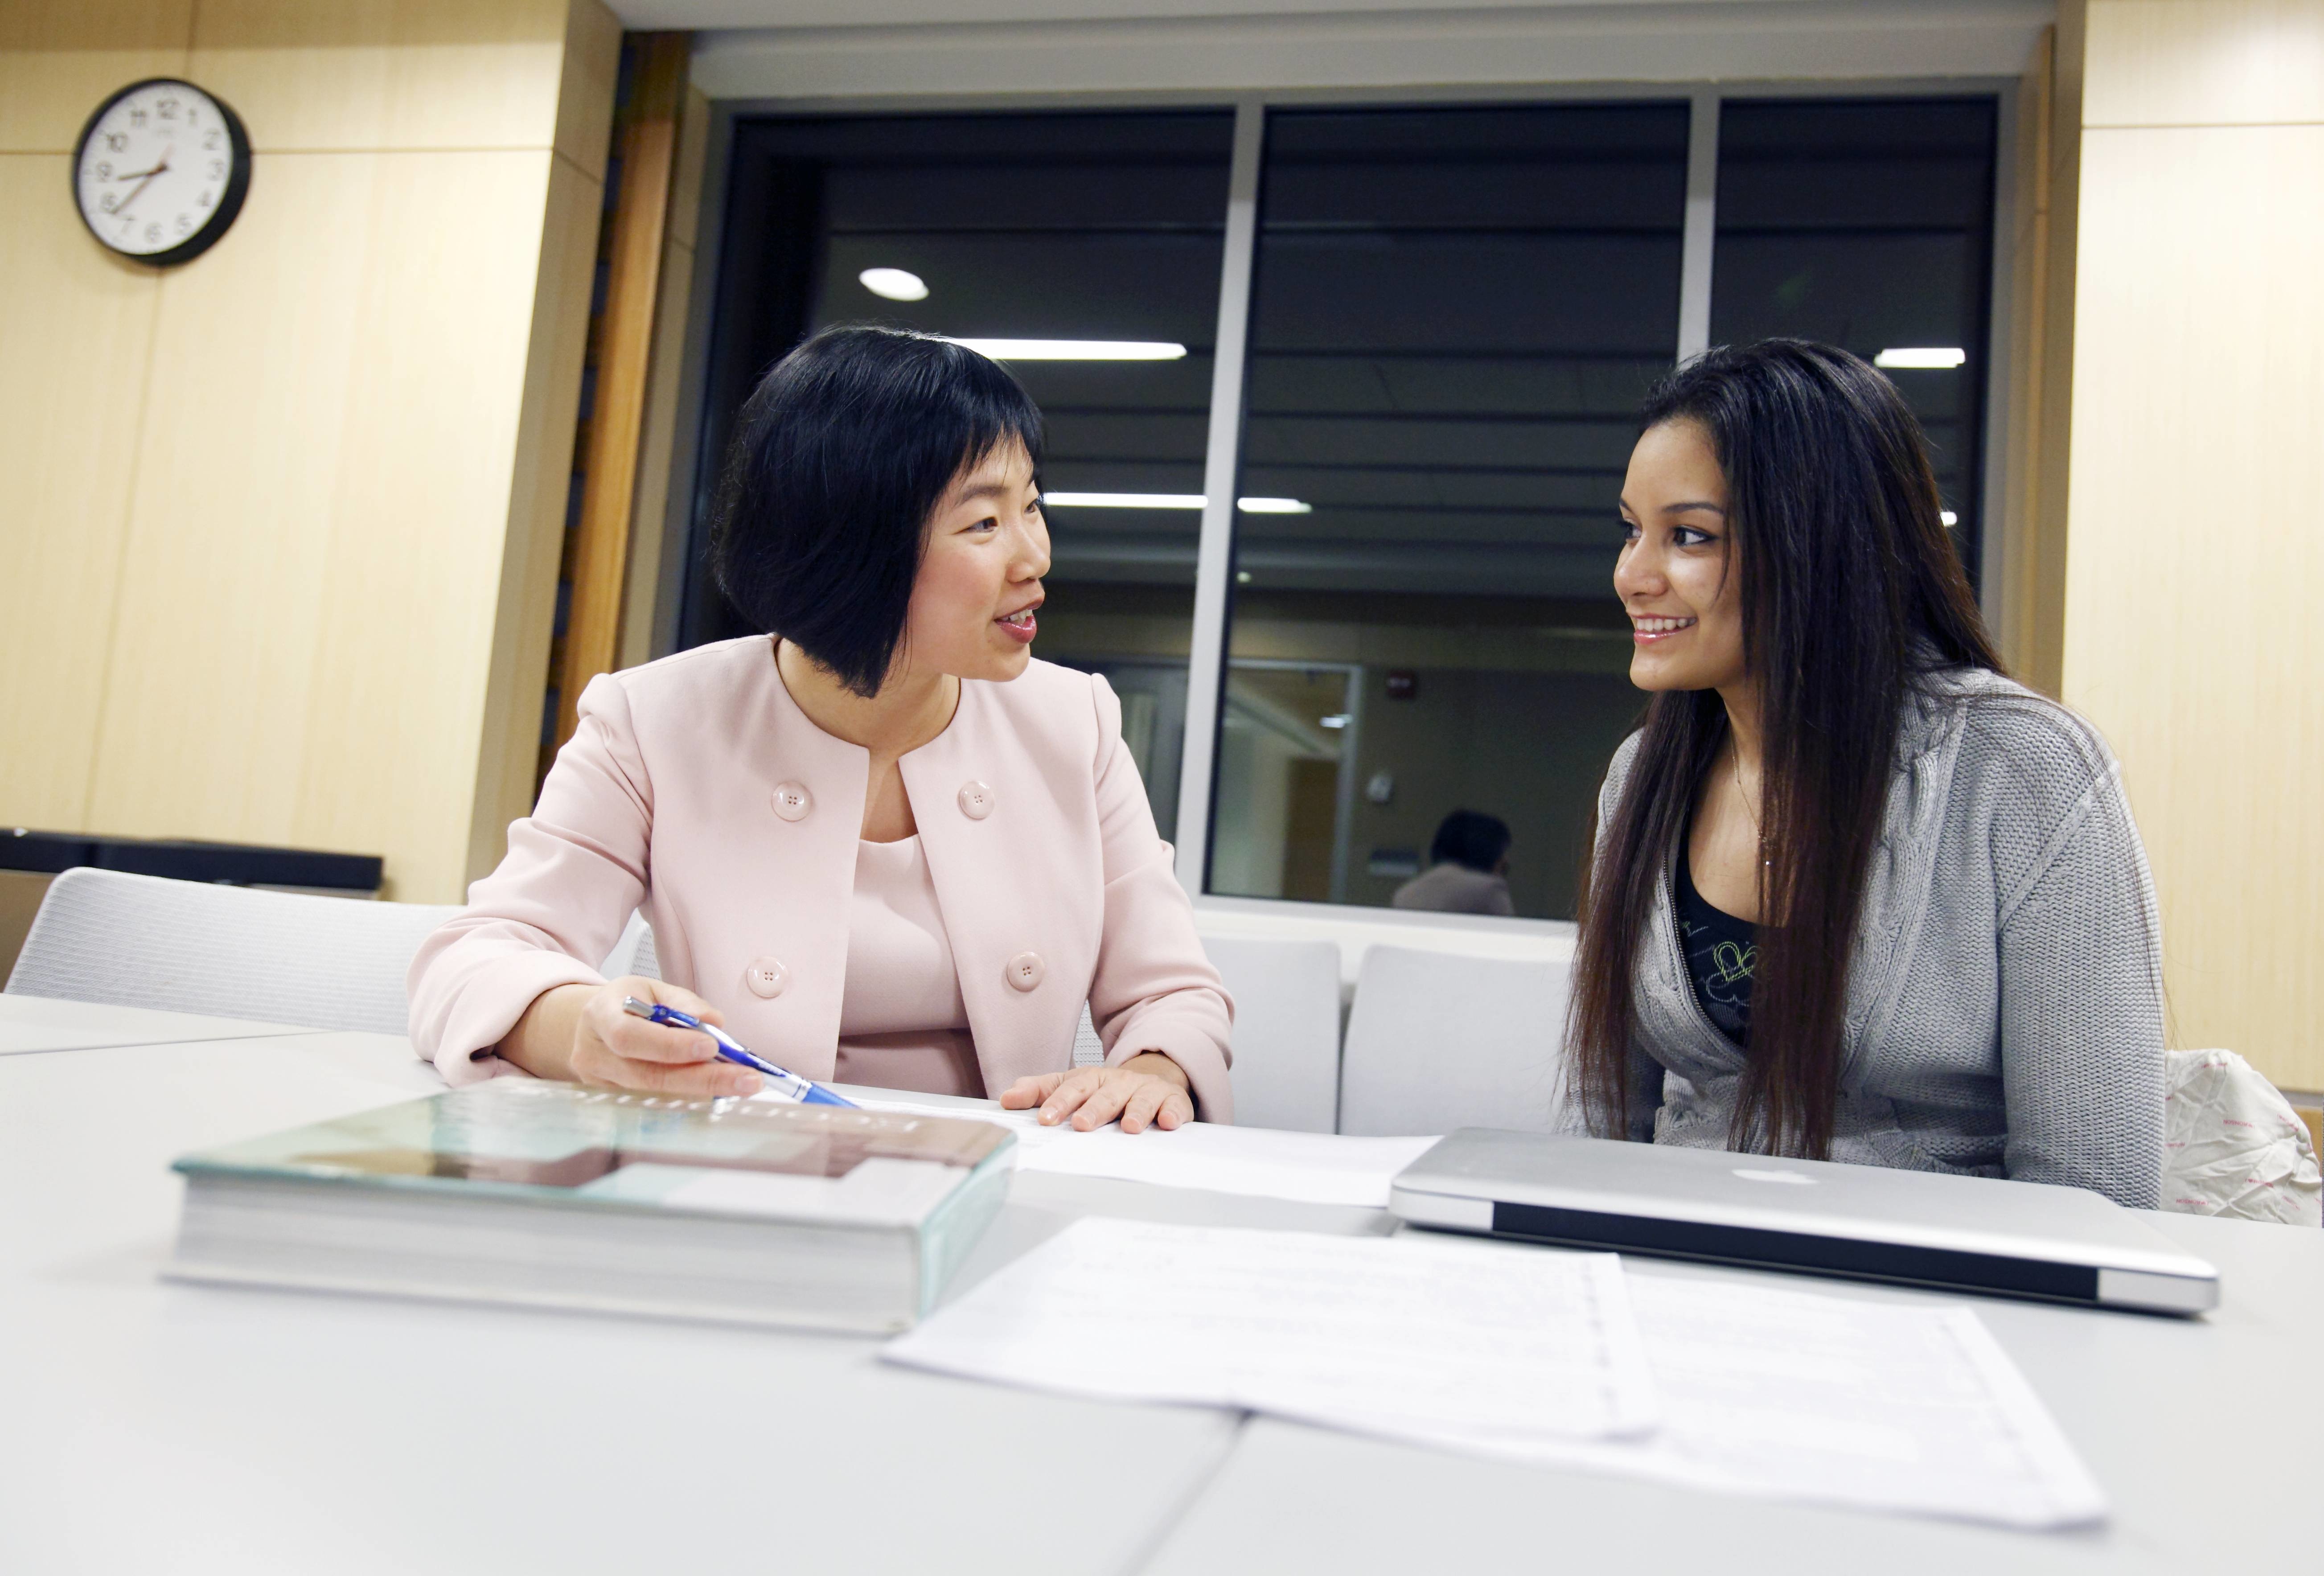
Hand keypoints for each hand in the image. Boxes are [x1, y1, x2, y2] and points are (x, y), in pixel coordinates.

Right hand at [564, 977, 761, 1098]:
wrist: (591, 1026)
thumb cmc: (626, 1004)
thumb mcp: (652, 989)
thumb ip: (684, 1003)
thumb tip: (714, 1022)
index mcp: (601, 1016)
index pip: (631, 1036)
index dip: (670, 1045)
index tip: (712, 1046)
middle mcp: (595, 1054)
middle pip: (648, 1075)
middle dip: (703, 1078)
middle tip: (746, 1079)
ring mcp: (601, 1084)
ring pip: (656, 1094)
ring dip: (703, 1090)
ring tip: (742, 1084)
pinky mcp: (614, 1101)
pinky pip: (656, 1102)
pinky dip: (690, 1096)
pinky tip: (719, 1090)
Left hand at [999, 1053, 1192, 1133]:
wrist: (1151, 1076)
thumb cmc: (1105, 1088)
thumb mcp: (1072, 1085)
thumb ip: (1040, 1091)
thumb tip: (1007, 1098)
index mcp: (1092, 1080)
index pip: (1073, 1089)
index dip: (1059, 1103)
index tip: (1044, 1119)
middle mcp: (1119, 1083)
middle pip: (1106, 1095)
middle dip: (1095, 1109)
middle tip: (1083, 1125)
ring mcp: (1146, 1091)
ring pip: (1141, 1100)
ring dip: (1136, 1112)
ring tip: (1130, 1127)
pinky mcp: (1171, 1101)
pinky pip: (1174, 1106)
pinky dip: (1172, 1113)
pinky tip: (1168, 1122)